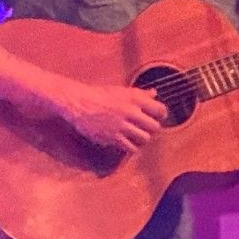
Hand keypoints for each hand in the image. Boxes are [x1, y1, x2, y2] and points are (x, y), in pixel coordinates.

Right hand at [52, 79, 168, 153]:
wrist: (78, 102)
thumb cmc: (98, 95)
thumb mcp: (120, 91)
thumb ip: (139, 94)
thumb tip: (154, 93)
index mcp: (134, 98)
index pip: (160, 110)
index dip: (160, 115)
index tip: (156, 117)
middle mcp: (130, 111)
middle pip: (154, 126)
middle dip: (151, 129)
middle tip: (145, 128)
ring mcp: (121, 125)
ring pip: (145, 138)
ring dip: (142, 138)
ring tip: (136, 136)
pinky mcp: (113, 137)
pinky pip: (131, 148)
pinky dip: (132, 147)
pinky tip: (127, 142)